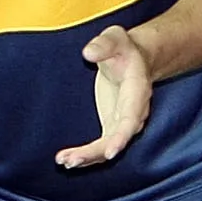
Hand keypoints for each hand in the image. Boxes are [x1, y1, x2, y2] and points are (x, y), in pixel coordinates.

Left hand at [57, 23, 152, 167]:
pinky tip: (65, 159)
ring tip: (64, 162)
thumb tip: (88, 52)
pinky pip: (99, 146)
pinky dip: (85, 155)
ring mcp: (121, 122)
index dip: (121, 138)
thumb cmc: (123, 48)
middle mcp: (133, 114)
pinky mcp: (111, 126)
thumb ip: (104, 44)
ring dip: (86, 158)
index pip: (130, 121)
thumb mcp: (115, 38)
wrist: (132, 58)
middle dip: (95, 153)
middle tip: (71, 160)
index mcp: (137, 94)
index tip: (110, 152)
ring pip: (107, 148)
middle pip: (116, 140)